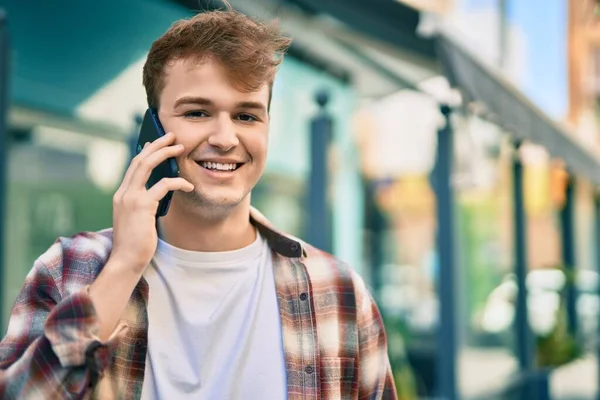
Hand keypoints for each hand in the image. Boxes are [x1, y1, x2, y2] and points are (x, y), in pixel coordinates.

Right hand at [110, 132, 192, 273]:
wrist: (126, 261)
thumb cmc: (136, 243)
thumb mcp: (139, 219)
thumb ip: (146, 204)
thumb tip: (163, 191)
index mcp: (121, 195)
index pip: (133, 167)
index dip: (145, 152)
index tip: (155, 143)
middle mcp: (123, 193)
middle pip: (140, 160)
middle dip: (156, 145)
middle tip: (172, 136)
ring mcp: (130, 198)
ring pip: (147, 165)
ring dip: (165, 154)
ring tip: (180, 148)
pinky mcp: (142, 206)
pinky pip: (162, 185)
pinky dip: (177, 182)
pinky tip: (188, 185)